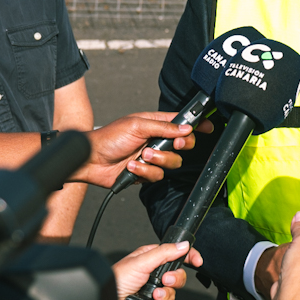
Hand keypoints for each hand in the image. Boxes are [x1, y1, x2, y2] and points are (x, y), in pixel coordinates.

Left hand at [78, 112, 204, 186]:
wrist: (91, 160)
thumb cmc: (109, 137)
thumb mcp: (137, 126)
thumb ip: (164, 127)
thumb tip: (185, 129)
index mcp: (155, 124)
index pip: (181, 123)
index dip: (196, 125)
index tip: (208, 127)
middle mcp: (156, 140)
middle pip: (183, 145)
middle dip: (178, 145)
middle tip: (170, 143)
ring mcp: (151, 158)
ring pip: (172, 163)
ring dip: (157, 160)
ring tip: (141, 156)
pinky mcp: (145, 174)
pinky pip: (156, 176)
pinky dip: (144, 172)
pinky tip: (132, 167)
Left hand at [113, 240, 202, 299]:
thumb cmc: (117, 279)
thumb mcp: (141, 261)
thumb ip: (164, 253)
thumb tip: (182, 246)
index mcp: (152, 258)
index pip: (176, 254)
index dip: (189, 256)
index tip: (197, 261)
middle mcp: (155, 273)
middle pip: (178, 275)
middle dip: (174, 279)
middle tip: (164, 280)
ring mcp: (154, 289)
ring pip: (174, 292)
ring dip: (166, 294)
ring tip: (155, 295)